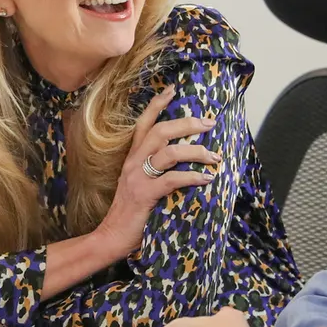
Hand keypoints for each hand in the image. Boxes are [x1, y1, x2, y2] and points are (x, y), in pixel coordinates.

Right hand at [91, 88, 220, 260]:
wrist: (111, 237)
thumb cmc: (131, 212)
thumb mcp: (139, 184)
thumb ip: (155, 171)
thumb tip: (184, 161)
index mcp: (132, 158)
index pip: (144, 123)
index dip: (158, 104)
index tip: (173, 89)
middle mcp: (133, 163)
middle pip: (160, 131)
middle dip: (187, 124)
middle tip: (209, 123)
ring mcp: (137, 178)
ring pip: (169, 153)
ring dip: (196, 152)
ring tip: (215, 157)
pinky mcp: (144, 195)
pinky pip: (172, 180)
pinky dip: (193, 177)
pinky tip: (207, 179)